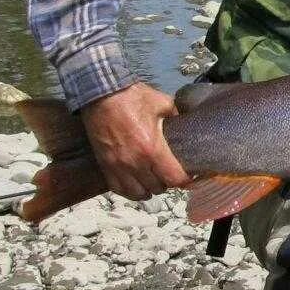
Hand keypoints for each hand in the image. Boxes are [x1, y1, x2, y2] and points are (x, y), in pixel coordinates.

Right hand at [80, 83, 191, 200]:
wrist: (101, 95)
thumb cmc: (132, 98)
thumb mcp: (162, 103)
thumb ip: (176, 116)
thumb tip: (186, 121)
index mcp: (152, 149)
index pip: (174, 179)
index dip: (185, 180)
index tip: (188, 174)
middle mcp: (136, 163)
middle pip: (158, 188)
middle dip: (166, 182)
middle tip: (168, 172)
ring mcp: (118, 167)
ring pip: (138, 194)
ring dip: (148, 189)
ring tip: (152, 179)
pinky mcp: (105, 166)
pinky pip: (119, 189)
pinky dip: (130, 190)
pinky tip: (135, 183)